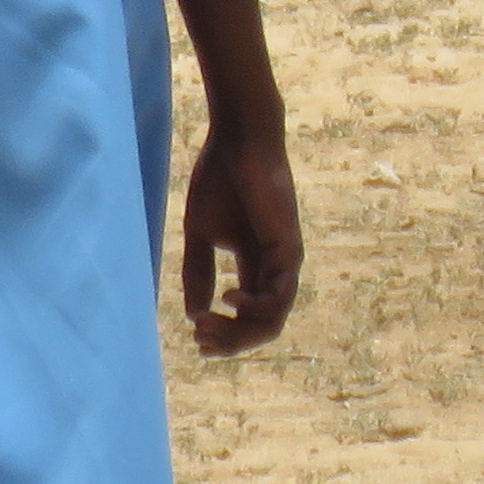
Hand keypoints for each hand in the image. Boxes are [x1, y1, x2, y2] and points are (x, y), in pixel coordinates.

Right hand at [181, 116, 300, 355]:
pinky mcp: (289, 248)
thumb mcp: (200, 235)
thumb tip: (194, 315)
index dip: (224, 336)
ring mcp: (285, 261)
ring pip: (272, 320)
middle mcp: (275, 270)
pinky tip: (229, 298)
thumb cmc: (220, 180)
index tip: (194, 337)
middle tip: (200, 340)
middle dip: (229, 341)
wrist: (239, 141)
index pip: (248, 317)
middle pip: (261, 327)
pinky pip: (278, 296)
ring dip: (237, 331)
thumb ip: (198, 273)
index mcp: (256, 266)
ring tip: (207, 323)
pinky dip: (253, 307)